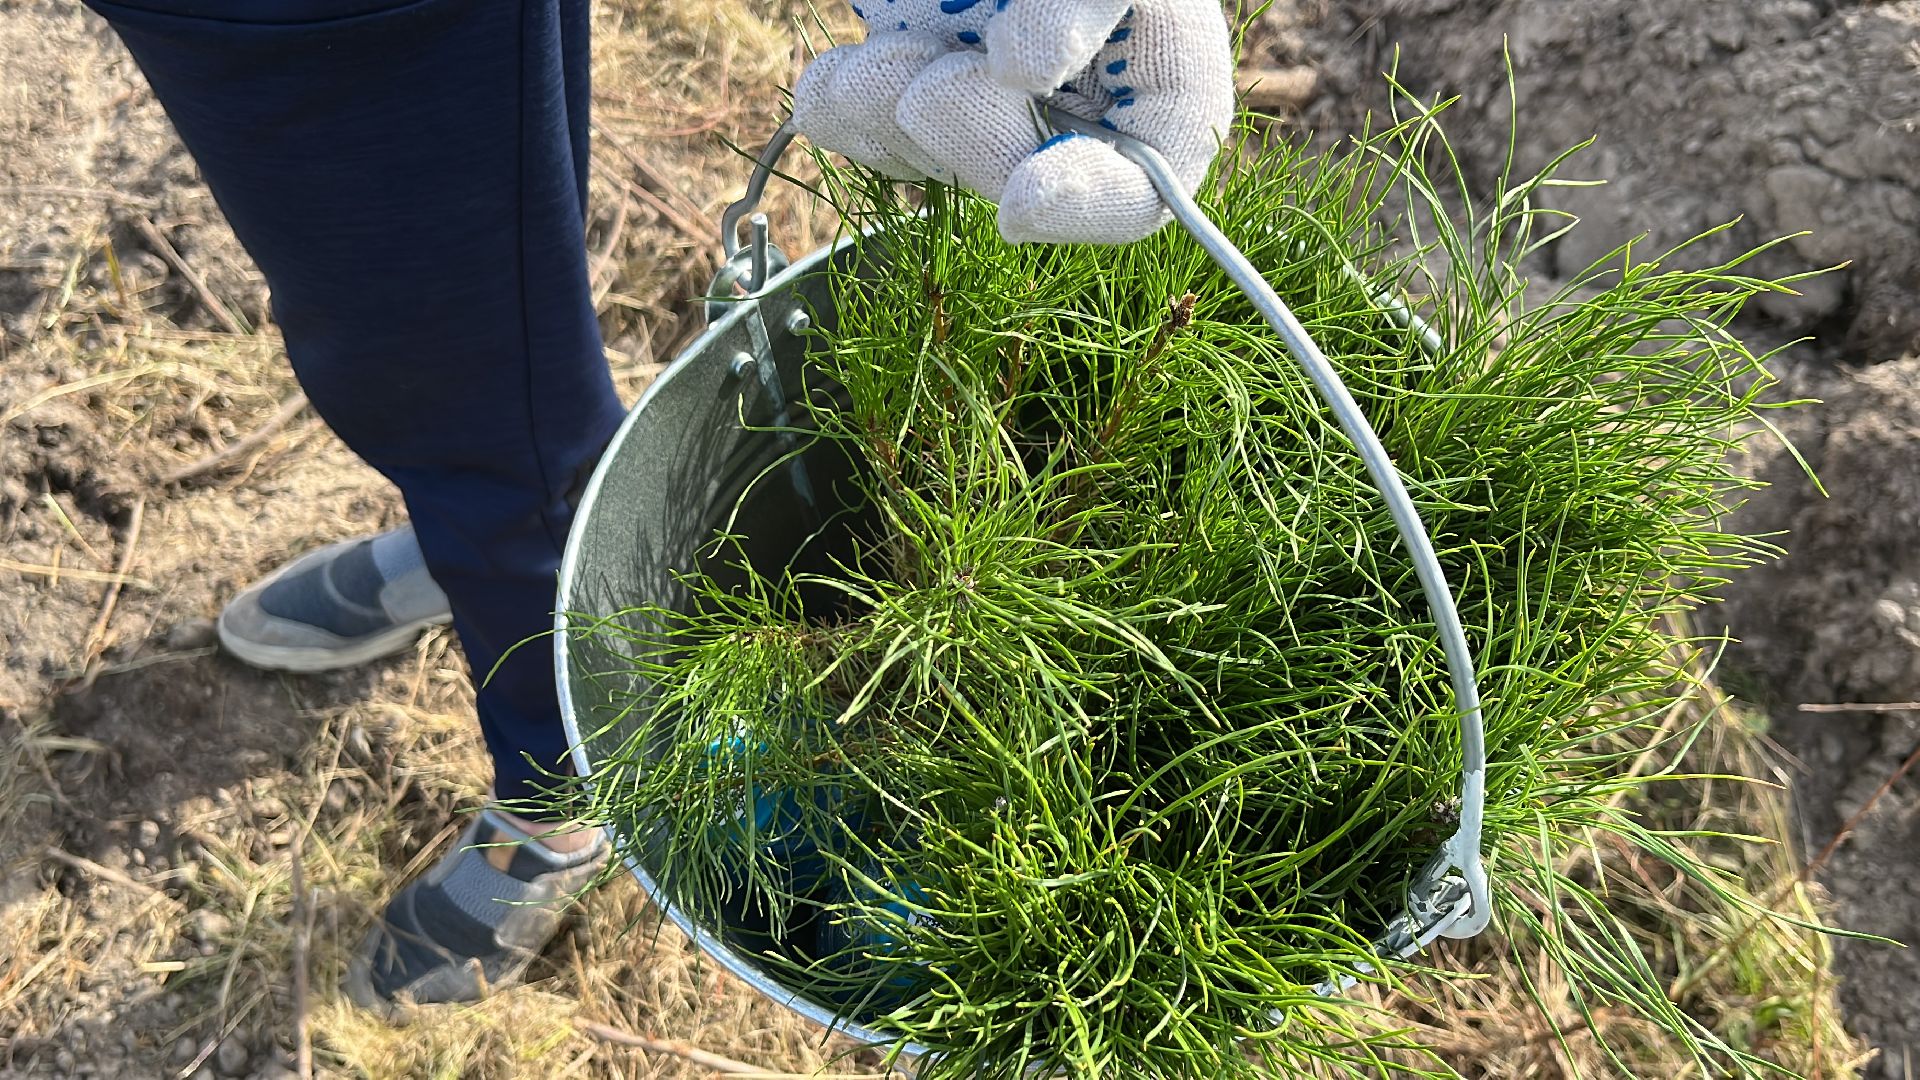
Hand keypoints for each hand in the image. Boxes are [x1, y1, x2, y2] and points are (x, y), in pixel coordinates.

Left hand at [792, 0, 1233, 245]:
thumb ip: (1082, 6)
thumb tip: (1023, 73)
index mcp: (1158, 83)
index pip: (1143, 188)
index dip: (1085, 206)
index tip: (1023, 200)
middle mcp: (1077, 108)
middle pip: (1024, 180)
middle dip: (970, 140)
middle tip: (934, 87)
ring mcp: (994, 102)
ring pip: (939, 162)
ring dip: (896, 122)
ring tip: (887, 56)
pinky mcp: (920, 88)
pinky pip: (877, 138)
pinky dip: (849, 112)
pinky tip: (839, 74)